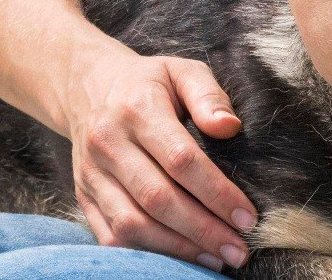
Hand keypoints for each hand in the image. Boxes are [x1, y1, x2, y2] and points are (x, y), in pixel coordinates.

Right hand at [65, 44, 256, 271]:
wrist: (87, 86)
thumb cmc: (149, 82)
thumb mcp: (182, 71)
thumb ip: (209, 96)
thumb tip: (231, 128)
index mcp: (138, 110)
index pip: (180, 160)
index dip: (217, 193)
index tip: (248, 217)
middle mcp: (108, 144)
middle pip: (157, 199)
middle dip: (203, 230)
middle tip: (239, 251)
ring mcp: (91, 174)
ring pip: (132, 224)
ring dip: (177, 249)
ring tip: (217, 259)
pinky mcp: (83, 197)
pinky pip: (111, 236)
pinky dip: (147, 254)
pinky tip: (181, 258)